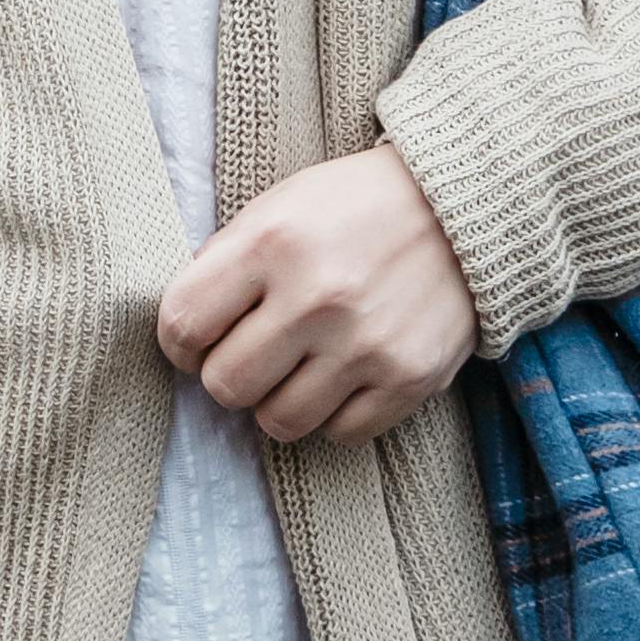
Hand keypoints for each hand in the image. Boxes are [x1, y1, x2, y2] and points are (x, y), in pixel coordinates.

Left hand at [155, 144, 478, 445]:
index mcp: (272, 243)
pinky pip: (340, 434)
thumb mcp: (279, 206)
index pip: (183, 323)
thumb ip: (227, 262)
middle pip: (226, 385)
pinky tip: (340, 378)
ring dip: (277, 402)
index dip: (178, 343)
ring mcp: (366, 344)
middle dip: (227, 375)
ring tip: (294, 370)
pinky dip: (333, 415)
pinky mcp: (409, 379)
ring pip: (279, 422)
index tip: (194, 343)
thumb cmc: (354, 207)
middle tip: (248, 356)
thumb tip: (185, 329)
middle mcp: (317, 297)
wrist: (460, 208)